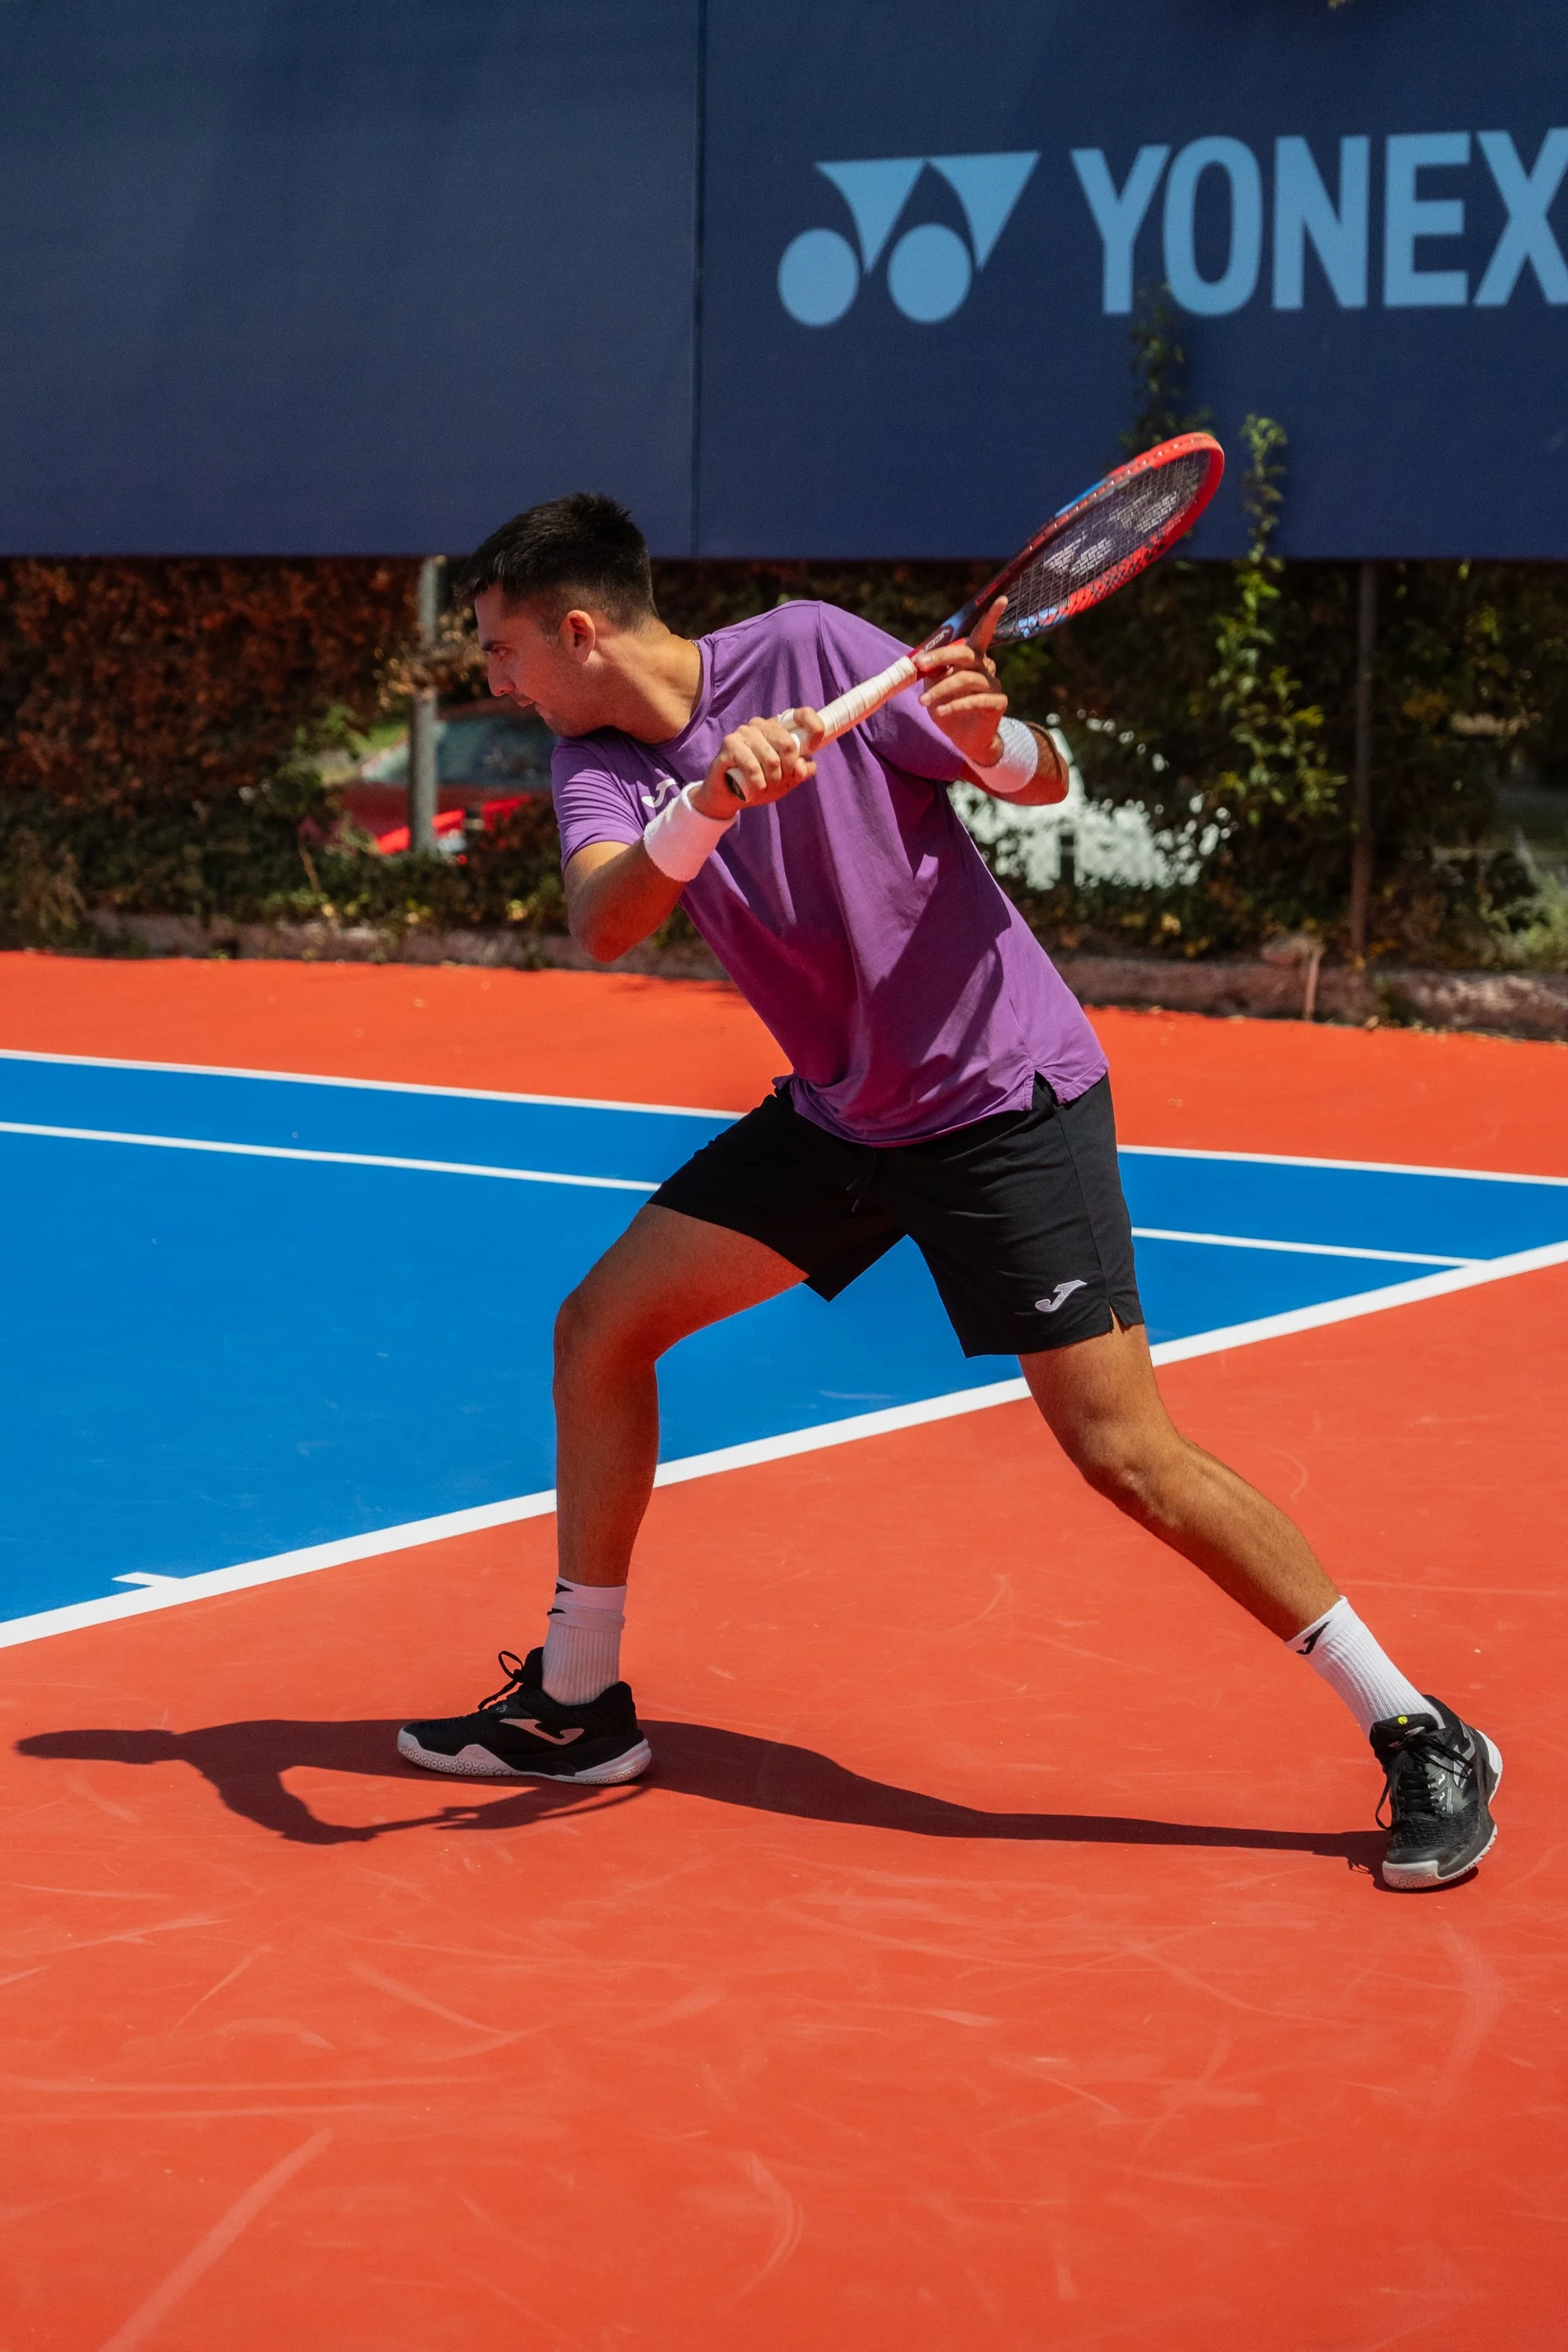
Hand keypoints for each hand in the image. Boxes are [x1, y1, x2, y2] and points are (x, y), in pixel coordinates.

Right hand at [692, 708, 822, 815]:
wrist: (727, 796)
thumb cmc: (758, 783)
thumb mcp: (786, 781)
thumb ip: (800, 772)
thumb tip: (806, 765)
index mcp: (779, 728)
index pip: (803, 715)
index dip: (814, 729)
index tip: (812, 748)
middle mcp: (762, 725)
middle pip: (788, 744)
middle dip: (788, 772)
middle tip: (779, 783)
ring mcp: (745, 732)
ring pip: (771, 760)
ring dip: (771, 782)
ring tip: (763, 789)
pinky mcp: (730, 743)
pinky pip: (753, 767)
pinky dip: (757, 784)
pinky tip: (753, 789)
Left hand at [913, 596, 1008, 769]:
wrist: (965, 740)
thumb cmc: (949, 709)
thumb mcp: (934, 688)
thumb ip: (931, 673)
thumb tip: (920, 662)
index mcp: (973, 658)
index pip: (982, 633)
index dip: (992, 616)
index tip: (1001, 599)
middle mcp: (986, 667)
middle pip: (966, 653)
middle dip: (941, 656)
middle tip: (921, 665)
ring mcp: (994, 684)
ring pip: (966, 679)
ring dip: (940, 690)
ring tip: (923, 703)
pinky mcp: (997, 703)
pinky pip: (974, 700)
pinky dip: (954, 706)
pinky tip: (940, 712)